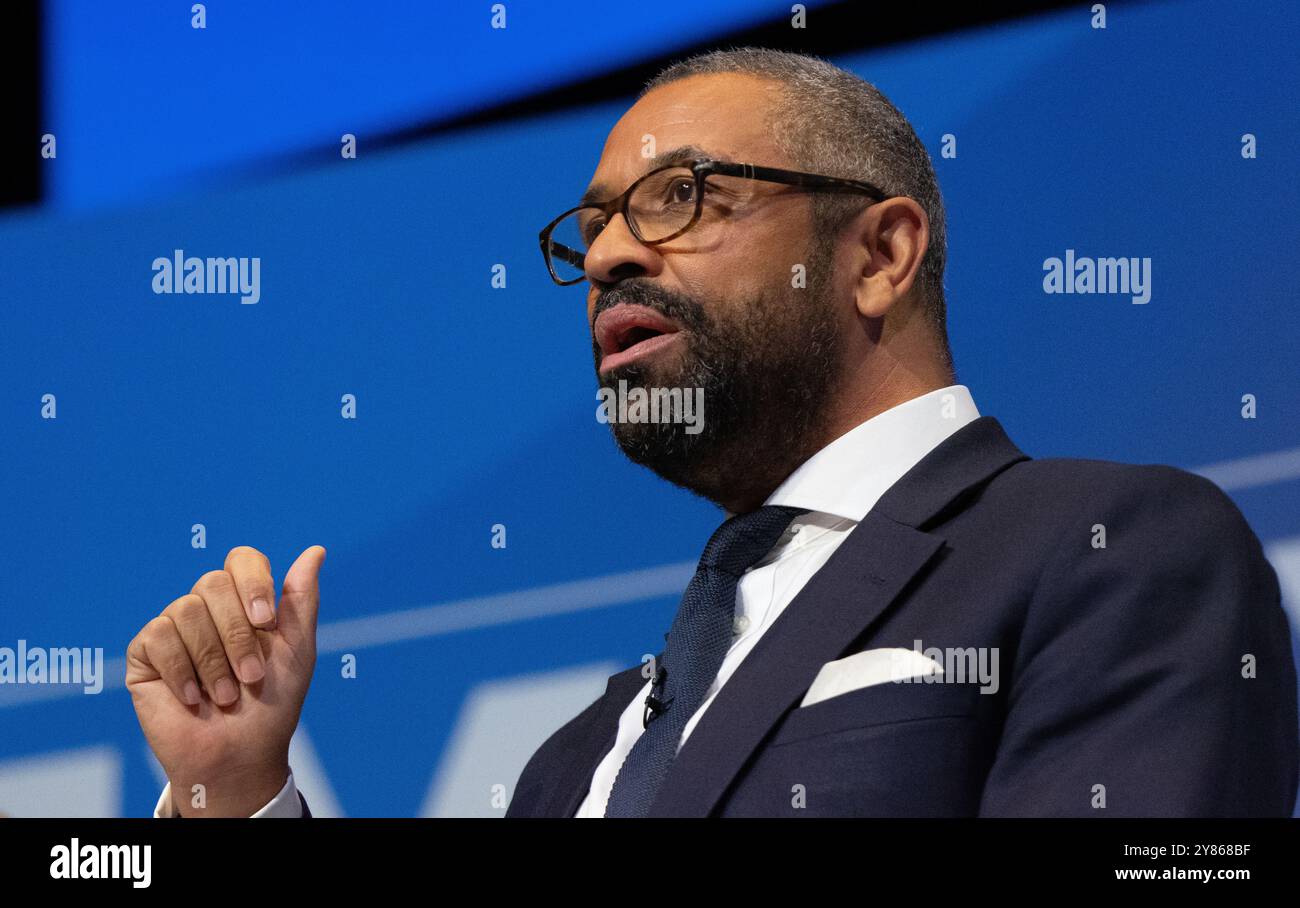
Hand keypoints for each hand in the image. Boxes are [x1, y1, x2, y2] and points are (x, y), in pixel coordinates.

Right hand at [126, 545, 324, 815]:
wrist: (240, 753)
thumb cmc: (272, 703)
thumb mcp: (297, 648)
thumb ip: (301, 598)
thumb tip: (316, 550)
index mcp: (244, 601)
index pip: (242, 560)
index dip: (253, 584)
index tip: (267, 623)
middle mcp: (207, 607)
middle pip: (214, 583)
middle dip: (238, 635)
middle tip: (251, 675)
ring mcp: (175, 627)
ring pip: (187, 610)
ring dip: (214, 661)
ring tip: (225, 695)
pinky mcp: (145, 652)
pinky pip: (158, 636)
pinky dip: (182, 670)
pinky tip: (193, 698)